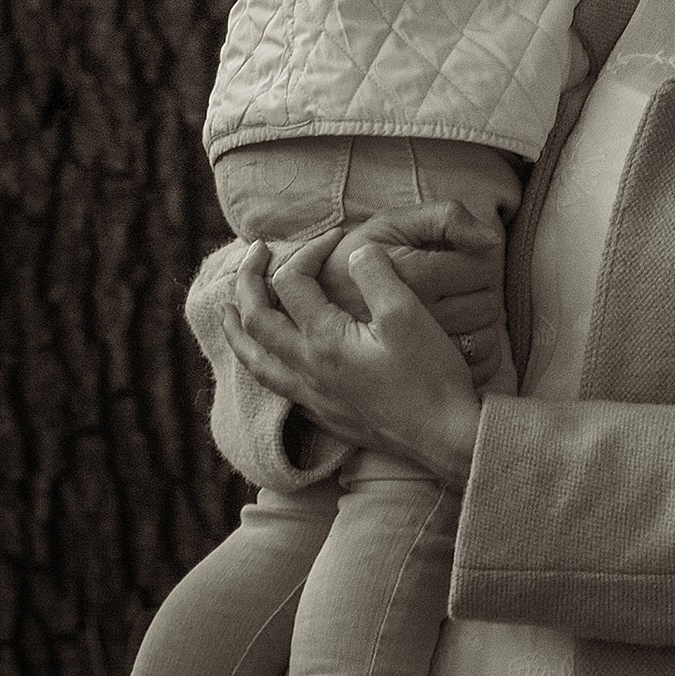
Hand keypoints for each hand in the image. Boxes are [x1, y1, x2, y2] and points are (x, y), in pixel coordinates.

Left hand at [225, 233, 482, 486]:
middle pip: (255, 321)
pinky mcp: (325, 416)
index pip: (291, 281)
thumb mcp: (406, 313)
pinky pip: (276, 387)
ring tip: (227, 311)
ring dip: (238, 330)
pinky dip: (261, 364)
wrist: (446, 438)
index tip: (337, 237)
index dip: (309, 249)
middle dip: (247, 281)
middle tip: (254, 252)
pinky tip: (269, 360)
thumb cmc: (431, 376)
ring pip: (255, 362)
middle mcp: (307, 370)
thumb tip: (355, 253)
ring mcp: (313, 398)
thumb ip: (375, 272)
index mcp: (324, 341)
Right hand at [320, 199, 504, 350]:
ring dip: (482, 318)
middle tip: (462, 280)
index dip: (482, 256)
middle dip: (484, 287)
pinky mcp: (427, 379)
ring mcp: (422, 356)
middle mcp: (417, 319)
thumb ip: (443, 217)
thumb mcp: (390, 223)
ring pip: (487, 335)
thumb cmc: (359, 259)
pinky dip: (483, 350)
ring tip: (458, 304)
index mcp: (410, 277)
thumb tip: (491, 239)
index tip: (463, 254)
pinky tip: (463, 334)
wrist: (319, 311)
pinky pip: (483, 365)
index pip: (481, 267)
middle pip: (488, 303)